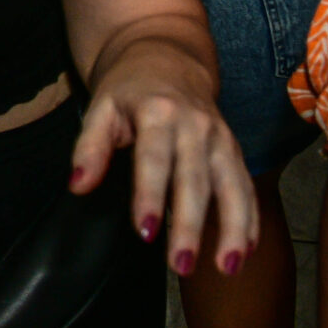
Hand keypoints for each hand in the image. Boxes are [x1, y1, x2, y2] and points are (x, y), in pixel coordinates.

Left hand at [68, 66, 257, 277]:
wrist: (167, 59)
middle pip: (196, 181)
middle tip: (181, 264)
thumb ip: (89, 147)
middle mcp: (197, 126)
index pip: (154, 160)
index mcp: (159, 113)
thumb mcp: (101, 107)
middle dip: (191, 225)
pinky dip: (250, 220)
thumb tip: (78, 185)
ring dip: (233, 230)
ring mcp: (221, 139)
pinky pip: (247, 188)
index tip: (146, 232)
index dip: (150, 197)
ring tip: (226, 268)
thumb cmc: (128, 89)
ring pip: (233, 187)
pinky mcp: (234, 150)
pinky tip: (246, 252)